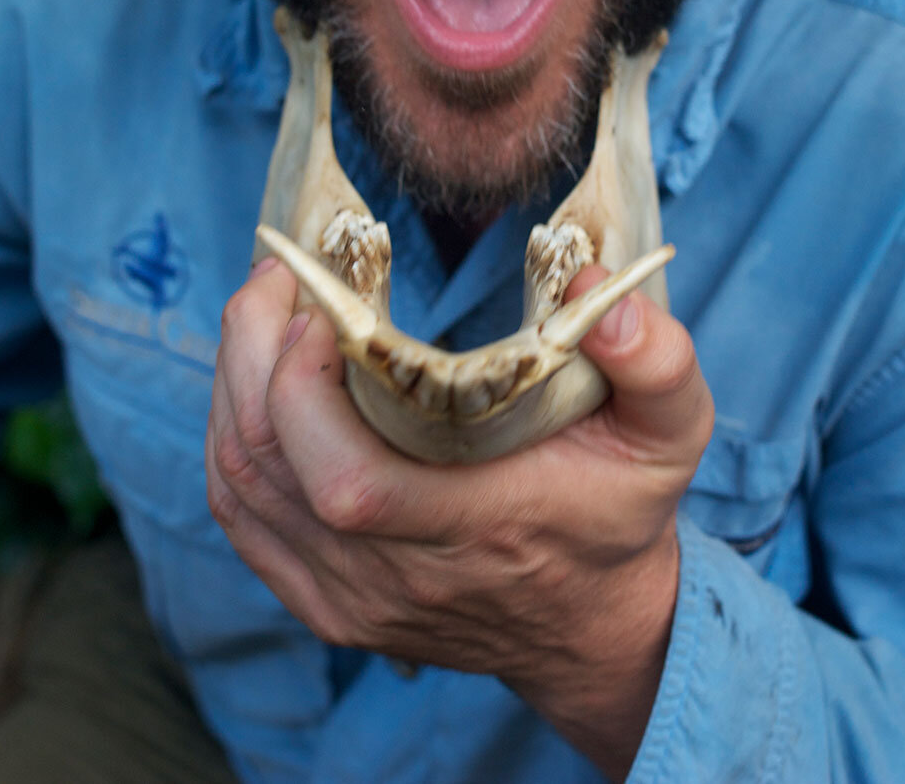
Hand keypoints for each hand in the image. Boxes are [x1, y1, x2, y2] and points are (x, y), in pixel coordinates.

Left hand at [208, 255, 713, 780]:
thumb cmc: (619, 515)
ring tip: (267, 309)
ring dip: (234, 383)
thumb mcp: (670, 434)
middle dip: (253, 353)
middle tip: (282, 276)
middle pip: (269, 469)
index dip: (306, 386)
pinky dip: (234, 435)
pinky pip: (241, 516)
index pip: (349, 482)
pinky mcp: (322, 602)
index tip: (326, 303)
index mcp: (476, 531)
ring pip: (240, 486)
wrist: (591, 628)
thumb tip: (592, 286)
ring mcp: (348, 597)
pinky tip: (257, 380)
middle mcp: (396, 577)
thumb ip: (657, 362)